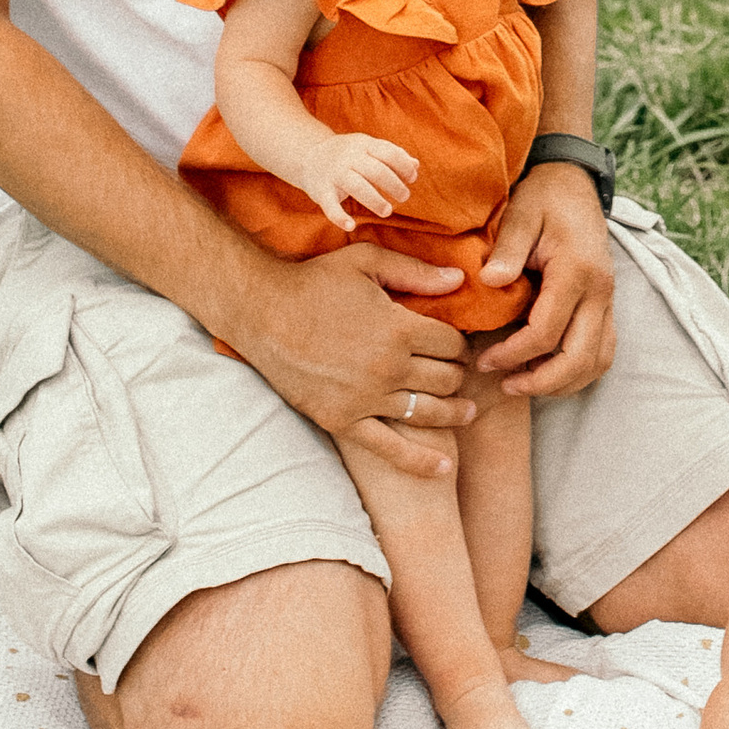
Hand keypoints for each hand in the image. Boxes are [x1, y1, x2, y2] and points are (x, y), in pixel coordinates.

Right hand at [241, 239, 468, 480]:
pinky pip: (390, 448)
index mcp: (399, 328)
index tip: (456, 345)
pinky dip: (420, 461)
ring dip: (454, 413)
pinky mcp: (343, 421)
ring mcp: (366, 399)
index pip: (452, 343)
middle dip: (458, 375)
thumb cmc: (315, 282)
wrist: (262, 314)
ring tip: (466, 412)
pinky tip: (443, 466)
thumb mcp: (367, 262)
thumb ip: (416, 272)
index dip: (459, 344)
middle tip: (459, 374)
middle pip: (446, 379)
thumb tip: (460, 279)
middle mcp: (388, 368)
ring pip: (428, 412)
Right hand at [303, 135, 418, 230]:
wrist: (307, 155)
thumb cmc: (347, 155)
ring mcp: (334, 173)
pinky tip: (351, 226)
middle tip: (404, 197)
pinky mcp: (320, 191)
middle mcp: (348, 157)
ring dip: (375, 200)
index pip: (388, 152)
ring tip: (388, 211)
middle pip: (376, 170)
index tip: (412, 178)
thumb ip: (391, 156)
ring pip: (357, 186)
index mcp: (363, 144)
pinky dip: (339, 217)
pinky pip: (329, 205)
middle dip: (394, 184)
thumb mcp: (368, 149)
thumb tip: (415, 166)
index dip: (403, 165)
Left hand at [472, 161, 618, 402]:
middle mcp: (600, 290)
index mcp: (576, 270)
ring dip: (563, 382)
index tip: (485, 361)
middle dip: (541, 381)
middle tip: (505, 385)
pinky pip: (602, 350)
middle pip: (579, 358)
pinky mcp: (606, 304)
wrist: (574, 181)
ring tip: (525, 383)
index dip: (513, 354)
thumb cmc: (543, 196)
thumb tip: (490, 282)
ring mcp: (608, 299)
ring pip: (597, 362)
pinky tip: (548, 370)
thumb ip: (508, 249)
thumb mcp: (520, 213)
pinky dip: (579, 370)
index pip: (546, 331)